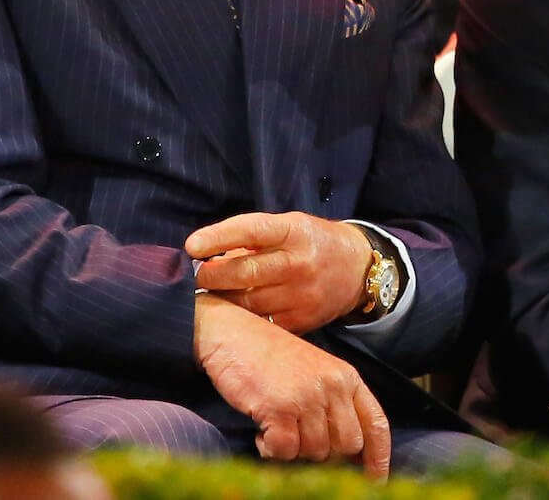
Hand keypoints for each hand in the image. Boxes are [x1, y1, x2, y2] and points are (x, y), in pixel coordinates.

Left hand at [186, 211, 372, 333]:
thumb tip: (209, 255)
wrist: (356, 270)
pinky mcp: (301, 320)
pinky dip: (240, 318)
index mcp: (294, 231)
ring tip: (205, 296)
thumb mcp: (289, 226)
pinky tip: (228, 314)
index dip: (219, 237)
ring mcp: (301, 295)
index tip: (192, 246)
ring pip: (248, 302)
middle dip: (211, 275)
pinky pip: (260, 322)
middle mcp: (299, 263)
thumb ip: (254, 238)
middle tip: (192, 277)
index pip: (252, 230)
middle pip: (246, 272)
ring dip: (221, 299)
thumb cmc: (312, 242)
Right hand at [194, 291, 389, 476]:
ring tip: (276, 427)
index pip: (376, 424)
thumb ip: (335, 404)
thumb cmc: (270, 357)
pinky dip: (271, 450)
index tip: (376, 481)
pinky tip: (262, 433)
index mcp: (346, 376)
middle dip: (324, 454)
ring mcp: (307, 397)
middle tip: (298, 440)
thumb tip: (348, 452)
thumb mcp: (315, 372)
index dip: (379, 458)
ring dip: (293, 450)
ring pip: (314, 452)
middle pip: (346, 446)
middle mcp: (333, 386)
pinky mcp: (279, 408)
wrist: (232, 333)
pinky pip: (284, 452)